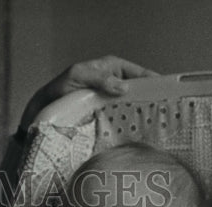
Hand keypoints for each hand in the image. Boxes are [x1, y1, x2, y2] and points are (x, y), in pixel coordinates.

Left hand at [19, 56, 159, 131]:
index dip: (155, 82)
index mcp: (112, 68)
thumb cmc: (58, 89)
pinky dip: (129, 124)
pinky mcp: (106, 116)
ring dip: (142, 115)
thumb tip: (124, 87)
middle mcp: (114, 83)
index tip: (169, 93)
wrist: (42, 110)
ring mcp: (111, 101)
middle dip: (152, 100)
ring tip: (157, 126)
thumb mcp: (77, 76)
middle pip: (140, 91)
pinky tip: (137, 134)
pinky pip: (121, 118)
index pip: (139, 73)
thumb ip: (99, 79)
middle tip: (166, 113)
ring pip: (132, 106)